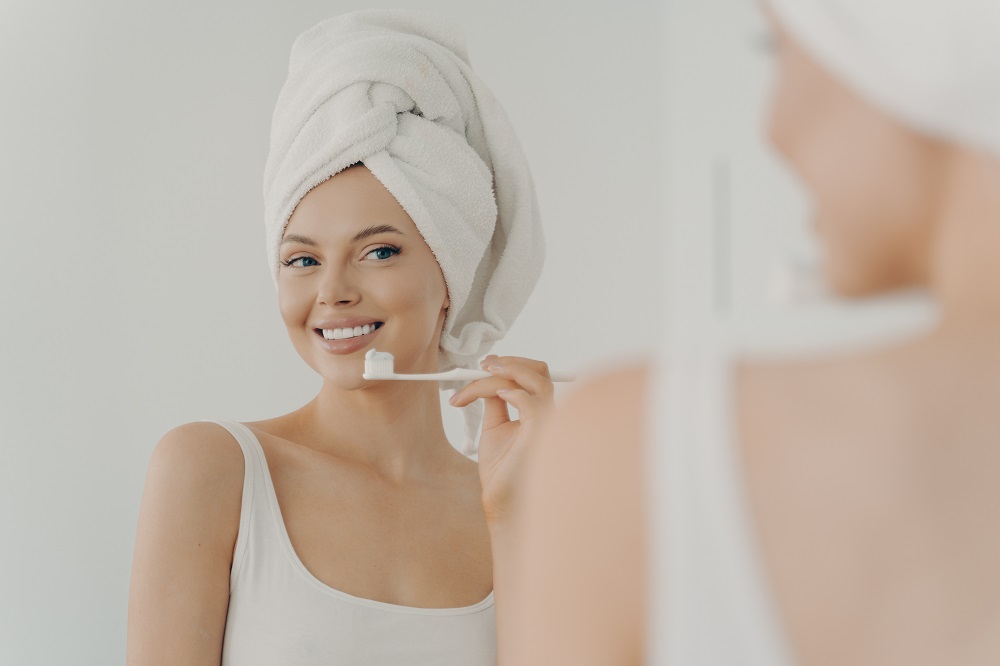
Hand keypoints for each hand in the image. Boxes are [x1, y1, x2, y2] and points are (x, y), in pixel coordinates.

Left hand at [449, 355, 554, 525]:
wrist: (500, 498)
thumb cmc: (501, 468)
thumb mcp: (494, 426)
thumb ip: (495, 402)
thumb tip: (487, 379)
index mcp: (539, 411)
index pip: (533, 375)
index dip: (510, 364)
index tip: (483, 364)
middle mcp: (549, 414)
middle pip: (541, 371)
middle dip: (511, 362)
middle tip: (483, 365)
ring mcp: (548, 424)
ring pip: (539, 382)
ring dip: (509, 371)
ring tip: (483, 373)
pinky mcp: (541, 436)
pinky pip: (533, 404)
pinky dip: (514, 394)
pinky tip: (497, 396)